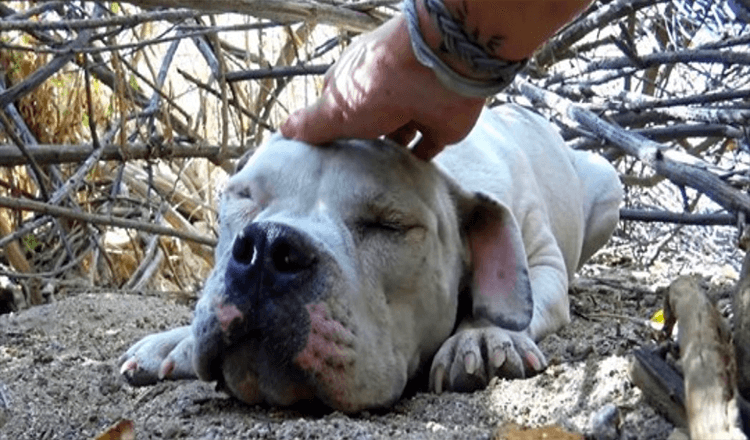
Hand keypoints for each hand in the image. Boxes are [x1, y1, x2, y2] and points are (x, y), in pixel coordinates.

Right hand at [280, 15, 484, 160]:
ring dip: (389, 155)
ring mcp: (412, 108)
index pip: (337, 106)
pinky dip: (418, 162)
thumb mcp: (334, 107)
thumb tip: (284, 131)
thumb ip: (312, 124)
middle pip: (368, 125)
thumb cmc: (378, 82)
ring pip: (398, 137)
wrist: (437, 70)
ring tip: (375, 185)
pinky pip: (427, 148)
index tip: (321, 155)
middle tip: (347, 179)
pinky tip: (406, 180)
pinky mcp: (438, 125)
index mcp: (355, 82)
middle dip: (360, 146)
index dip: (329, 126)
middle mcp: (384, 93)